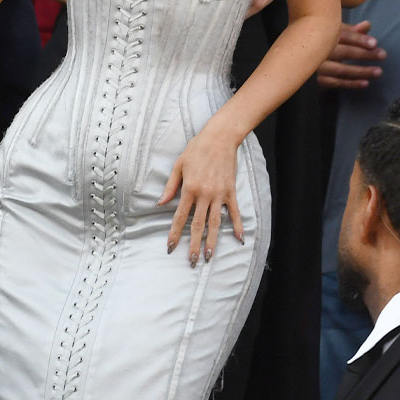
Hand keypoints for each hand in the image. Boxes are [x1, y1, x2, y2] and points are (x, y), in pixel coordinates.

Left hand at [158, 124, 242, 264]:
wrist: (220, 138)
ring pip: (215, 223)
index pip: (180, 216)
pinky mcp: (231, 192)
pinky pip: (235, 212)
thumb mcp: (179, 165)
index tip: (170, 247)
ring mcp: (219, 194)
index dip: (174, 233)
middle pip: (198, 225)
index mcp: (189, 188)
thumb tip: (160, 203)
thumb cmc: (197, 149)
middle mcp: (204, 194)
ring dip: (212, 241)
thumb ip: (170, 186)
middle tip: (191, 261)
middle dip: (193, 244)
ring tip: (208, 257)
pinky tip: (239, 239)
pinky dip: (237, 226)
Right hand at [317, 20, 385, 89]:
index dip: (359, 39)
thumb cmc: (316, 41)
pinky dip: (351, 83)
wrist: (291, 58)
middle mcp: (319, 50)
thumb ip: (349, 30)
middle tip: (382, 55)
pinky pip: (335, 83)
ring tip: (379, 72)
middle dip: (365, 54)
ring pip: (341, 70)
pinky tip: (365, 83)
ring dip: (361, 71)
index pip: (343, 36)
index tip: (374, 43)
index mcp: (323, 35)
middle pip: (344, 52)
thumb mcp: (330, 33)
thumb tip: (367, 25)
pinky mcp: (315, 80)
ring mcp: (316, 66)